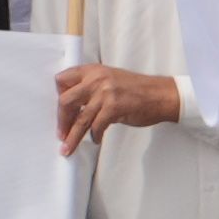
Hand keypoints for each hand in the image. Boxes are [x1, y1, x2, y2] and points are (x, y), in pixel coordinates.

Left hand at [55, 64, 179, 147]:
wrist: (160, 94)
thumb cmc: (136, 89)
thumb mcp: (109, 79)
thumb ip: (90, 87)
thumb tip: (73, 106)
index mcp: (92, 70)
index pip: (62, 80)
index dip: (58, 96)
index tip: (60, 111)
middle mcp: (96, 79)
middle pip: (65, 100)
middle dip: (61, 120)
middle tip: (60, 133)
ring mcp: (105, 93)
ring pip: (80, 118)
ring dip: (72, 136)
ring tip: (67, 148)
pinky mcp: (114, 107)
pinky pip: (96, 126)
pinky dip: (94, 136)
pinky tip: (95, 140)